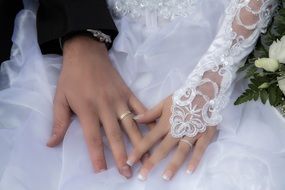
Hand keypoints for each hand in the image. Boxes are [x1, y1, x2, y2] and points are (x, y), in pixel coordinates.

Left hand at [47, 36, 146, 177]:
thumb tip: (51, 144)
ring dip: (139, 142)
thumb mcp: (60, 98)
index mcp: (87, 109)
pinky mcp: (128, 92)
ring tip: (146, 157)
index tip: (102, 172)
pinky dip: (148, 120)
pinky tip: (156, 130)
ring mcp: (119, 99)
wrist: (86, 54)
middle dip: (122, 155)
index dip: (97, 156)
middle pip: (114, 135)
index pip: (93, 138)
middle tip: (128, 172)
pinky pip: (140, 108)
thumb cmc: (72, 78)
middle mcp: (105, 107)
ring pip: (131, 124)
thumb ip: (59, 122)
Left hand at [128, 96, 216, 180]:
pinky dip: (196, 160)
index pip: (150, 138)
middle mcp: (178, 129)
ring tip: (165, 177)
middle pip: (163, 148)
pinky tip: (189, 171)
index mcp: (166, 121)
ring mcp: (192, 132)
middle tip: (142, 175)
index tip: (130, 161)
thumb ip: (150, 113)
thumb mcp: (164, 103)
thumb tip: (135, 120)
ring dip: (173, 164)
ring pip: (181, 151)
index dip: (139, 149)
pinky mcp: (205, 134)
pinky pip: (201, 149)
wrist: (205, 90)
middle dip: (152, 162)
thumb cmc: (183, 97)